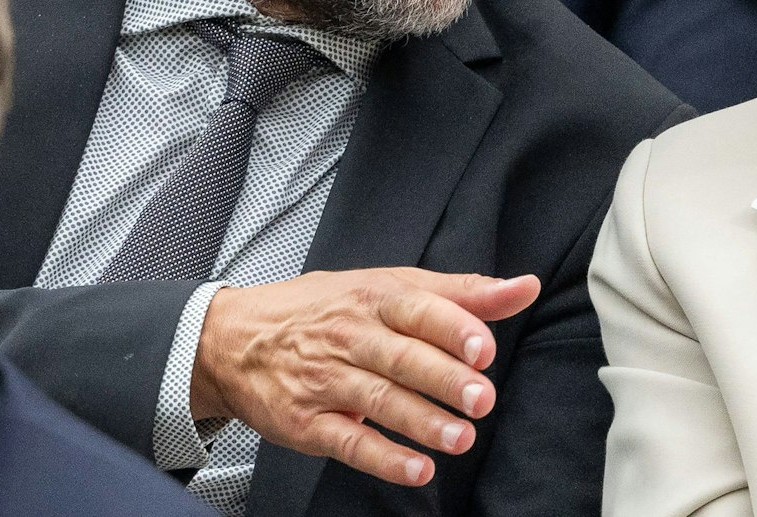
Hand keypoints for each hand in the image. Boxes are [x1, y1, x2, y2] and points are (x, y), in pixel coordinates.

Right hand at [191, 268, 540, 486]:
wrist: (233, 340)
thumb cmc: (326, 310)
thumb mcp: (389, 287)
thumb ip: (460, 293)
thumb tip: (522, 288)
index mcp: (374, 296)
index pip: (417, 309)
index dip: (451, 327)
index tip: (484, 346)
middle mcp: (349, 335)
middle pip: (401, 357)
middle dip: (444, 379)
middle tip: (482, 399)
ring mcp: (325, 380)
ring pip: (378, 401)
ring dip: (422, 422)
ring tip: (461, 438)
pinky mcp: (307, 421)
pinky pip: (348, 442)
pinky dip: (383, 458)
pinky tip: (417, 469)